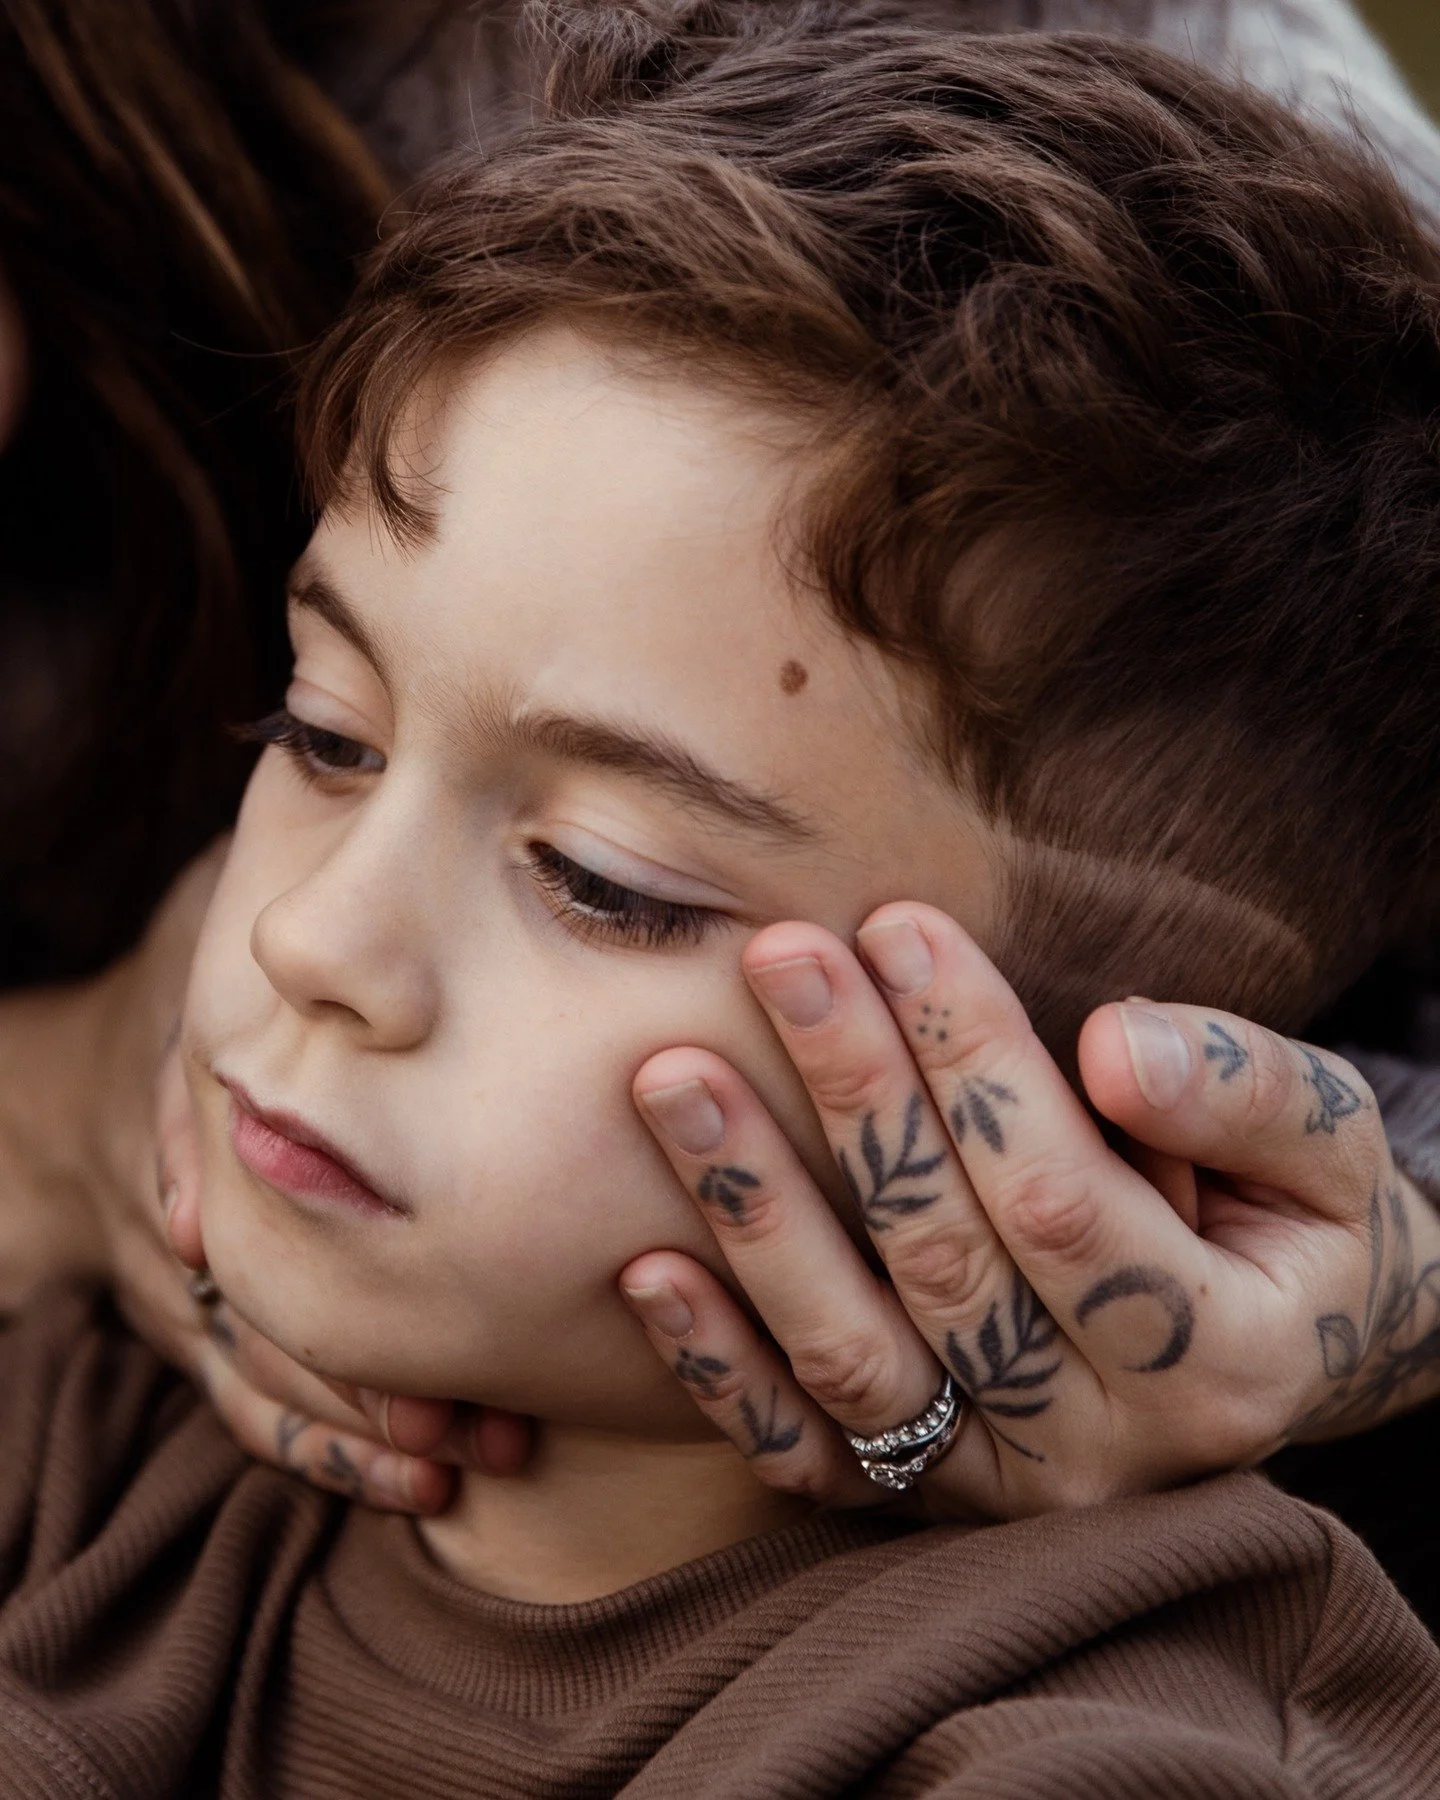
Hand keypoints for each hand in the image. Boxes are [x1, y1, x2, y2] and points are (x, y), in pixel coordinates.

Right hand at [0, 845, 525, 1512]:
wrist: (61, 1082)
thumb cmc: (177, 982)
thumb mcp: (216, 913)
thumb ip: (291, 891)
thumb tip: (385, 837)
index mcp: (198, 1096)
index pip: (270, 1195)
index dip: (359, 1264)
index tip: (469, 1312)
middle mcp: (187, 1198)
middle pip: (279, 1309)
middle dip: (381, 1373)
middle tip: (495, 1417)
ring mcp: (182, 1271)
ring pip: (264, 1375)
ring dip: (362, 1427)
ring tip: (467, 1459)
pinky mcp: (184, 1315)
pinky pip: (240, 1400)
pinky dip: (318, 1445)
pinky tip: (412, 1482)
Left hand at [618, 903, 1439, 1514]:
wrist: (1287, 1360)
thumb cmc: (1306, 1228)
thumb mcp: (1331, 1151)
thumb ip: (1245, 1094)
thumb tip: (1117, 1044)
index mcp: (1221, 1359)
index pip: (1062, 1198)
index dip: (976, 1062)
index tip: (903, 925)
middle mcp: (1102, 1448)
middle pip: (944, 1262)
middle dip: (856, 1094)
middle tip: (779, 957)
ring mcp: (1000, 1487)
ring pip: (853, 1357)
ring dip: (757, 1215)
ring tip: (672, 1081)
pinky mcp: (923, 1501)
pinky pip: (805, 1453)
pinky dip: (721, 1368)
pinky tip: (647, 1268)